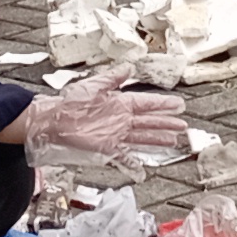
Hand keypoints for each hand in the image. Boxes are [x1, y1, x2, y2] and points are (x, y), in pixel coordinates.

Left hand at [21, 86, 189, 157]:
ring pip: (142, 137)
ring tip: (173, 141)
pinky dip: (134, 164)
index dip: (163, 105)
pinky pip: (124, 157)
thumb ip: (113, 77)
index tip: (179, 105)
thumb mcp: (93, 85)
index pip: (147, 104)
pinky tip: (144, 169)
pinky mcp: (107, 148)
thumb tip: (130, 67)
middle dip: (166, 124)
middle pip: (149, 122)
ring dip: (157, 139)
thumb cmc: (71, 102)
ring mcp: (115, 134)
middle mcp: (121, 119)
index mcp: (120, 103)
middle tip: (182, 126)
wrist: (54, 120)